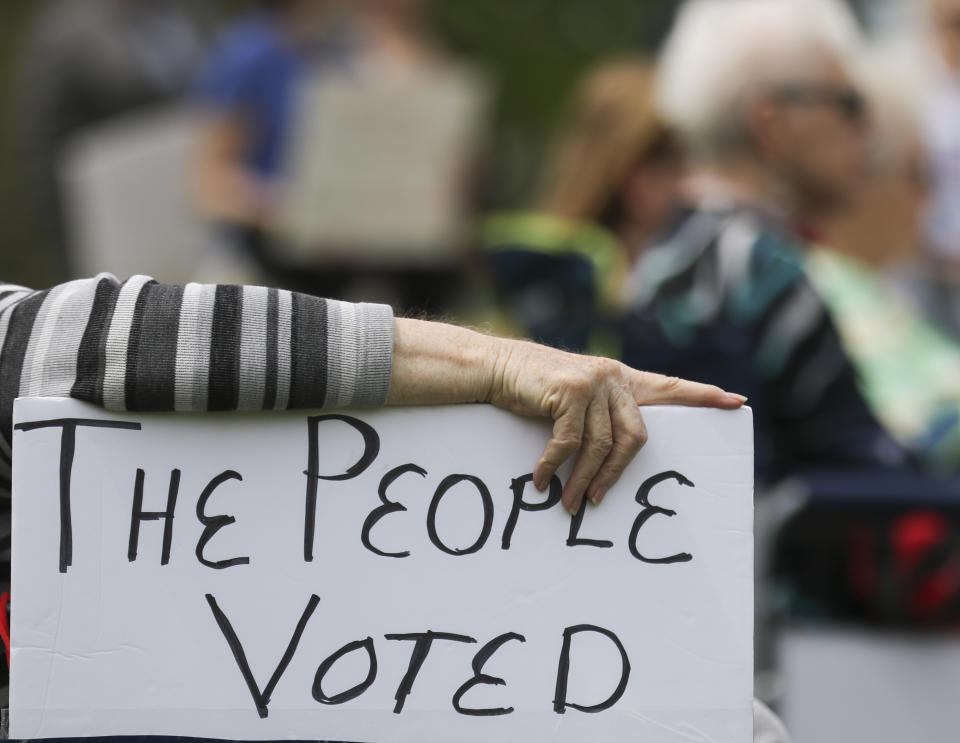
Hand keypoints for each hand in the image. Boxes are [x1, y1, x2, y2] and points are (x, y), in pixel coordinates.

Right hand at [489, 340, 744, 513]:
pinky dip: (554, 467)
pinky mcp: (571, 389)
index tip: (738, 403)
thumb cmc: (534, 389)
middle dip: (615, 475)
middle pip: (636, 437)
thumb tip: (613, 459)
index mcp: (621, 379)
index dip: (704, 396)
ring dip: (584, 480)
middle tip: (596, 501)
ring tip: (570, 503)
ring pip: (601, 445)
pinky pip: (569, 442)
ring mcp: (594, 381)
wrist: (496, 367)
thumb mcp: (575, 398)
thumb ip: (601, 414)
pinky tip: (541, 481)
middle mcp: (614, 377)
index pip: (671, 387)